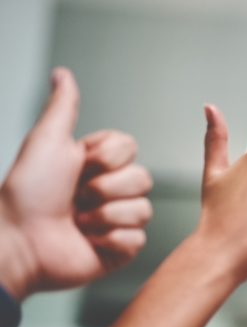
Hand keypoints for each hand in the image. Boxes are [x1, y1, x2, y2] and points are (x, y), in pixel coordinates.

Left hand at [0, 68, 152, 299]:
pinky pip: (138, 239)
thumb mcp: (47, 142)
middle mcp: (110, 191)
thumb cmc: (27, 194)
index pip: (131, 148)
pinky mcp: (121, 250)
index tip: (78, 165)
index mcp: (96, 165)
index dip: (106, 158)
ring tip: (79, 224)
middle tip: (77, 198)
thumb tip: (63, 73)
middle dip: (107, 189)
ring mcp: (117, 222)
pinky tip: (89, 242)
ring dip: (106, 217)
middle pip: (144, 179)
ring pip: (143, 210)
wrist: (20, 243)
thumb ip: (63, 108)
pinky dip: (111, 241)